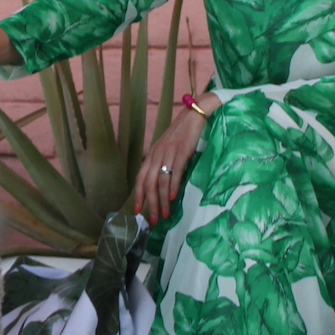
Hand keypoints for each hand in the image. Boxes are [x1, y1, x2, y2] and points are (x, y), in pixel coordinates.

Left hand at [133, 94, 218, 222]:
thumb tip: (163, 186)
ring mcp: (169, 153)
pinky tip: (174, 198)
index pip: (141, 178)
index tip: (138, 211)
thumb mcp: (168, 149)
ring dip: (163, 200)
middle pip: (149, 183)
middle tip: (153, 220)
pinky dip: (173, 186)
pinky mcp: (182, 151)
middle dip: (150, 204)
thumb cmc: (183, 133)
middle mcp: (157, 155)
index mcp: (152, 155)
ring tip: (165, 215)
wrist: (196, 114)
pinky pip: (175, 171)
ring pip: (161, 181)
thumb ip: (164, 164)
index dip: (139, 195)